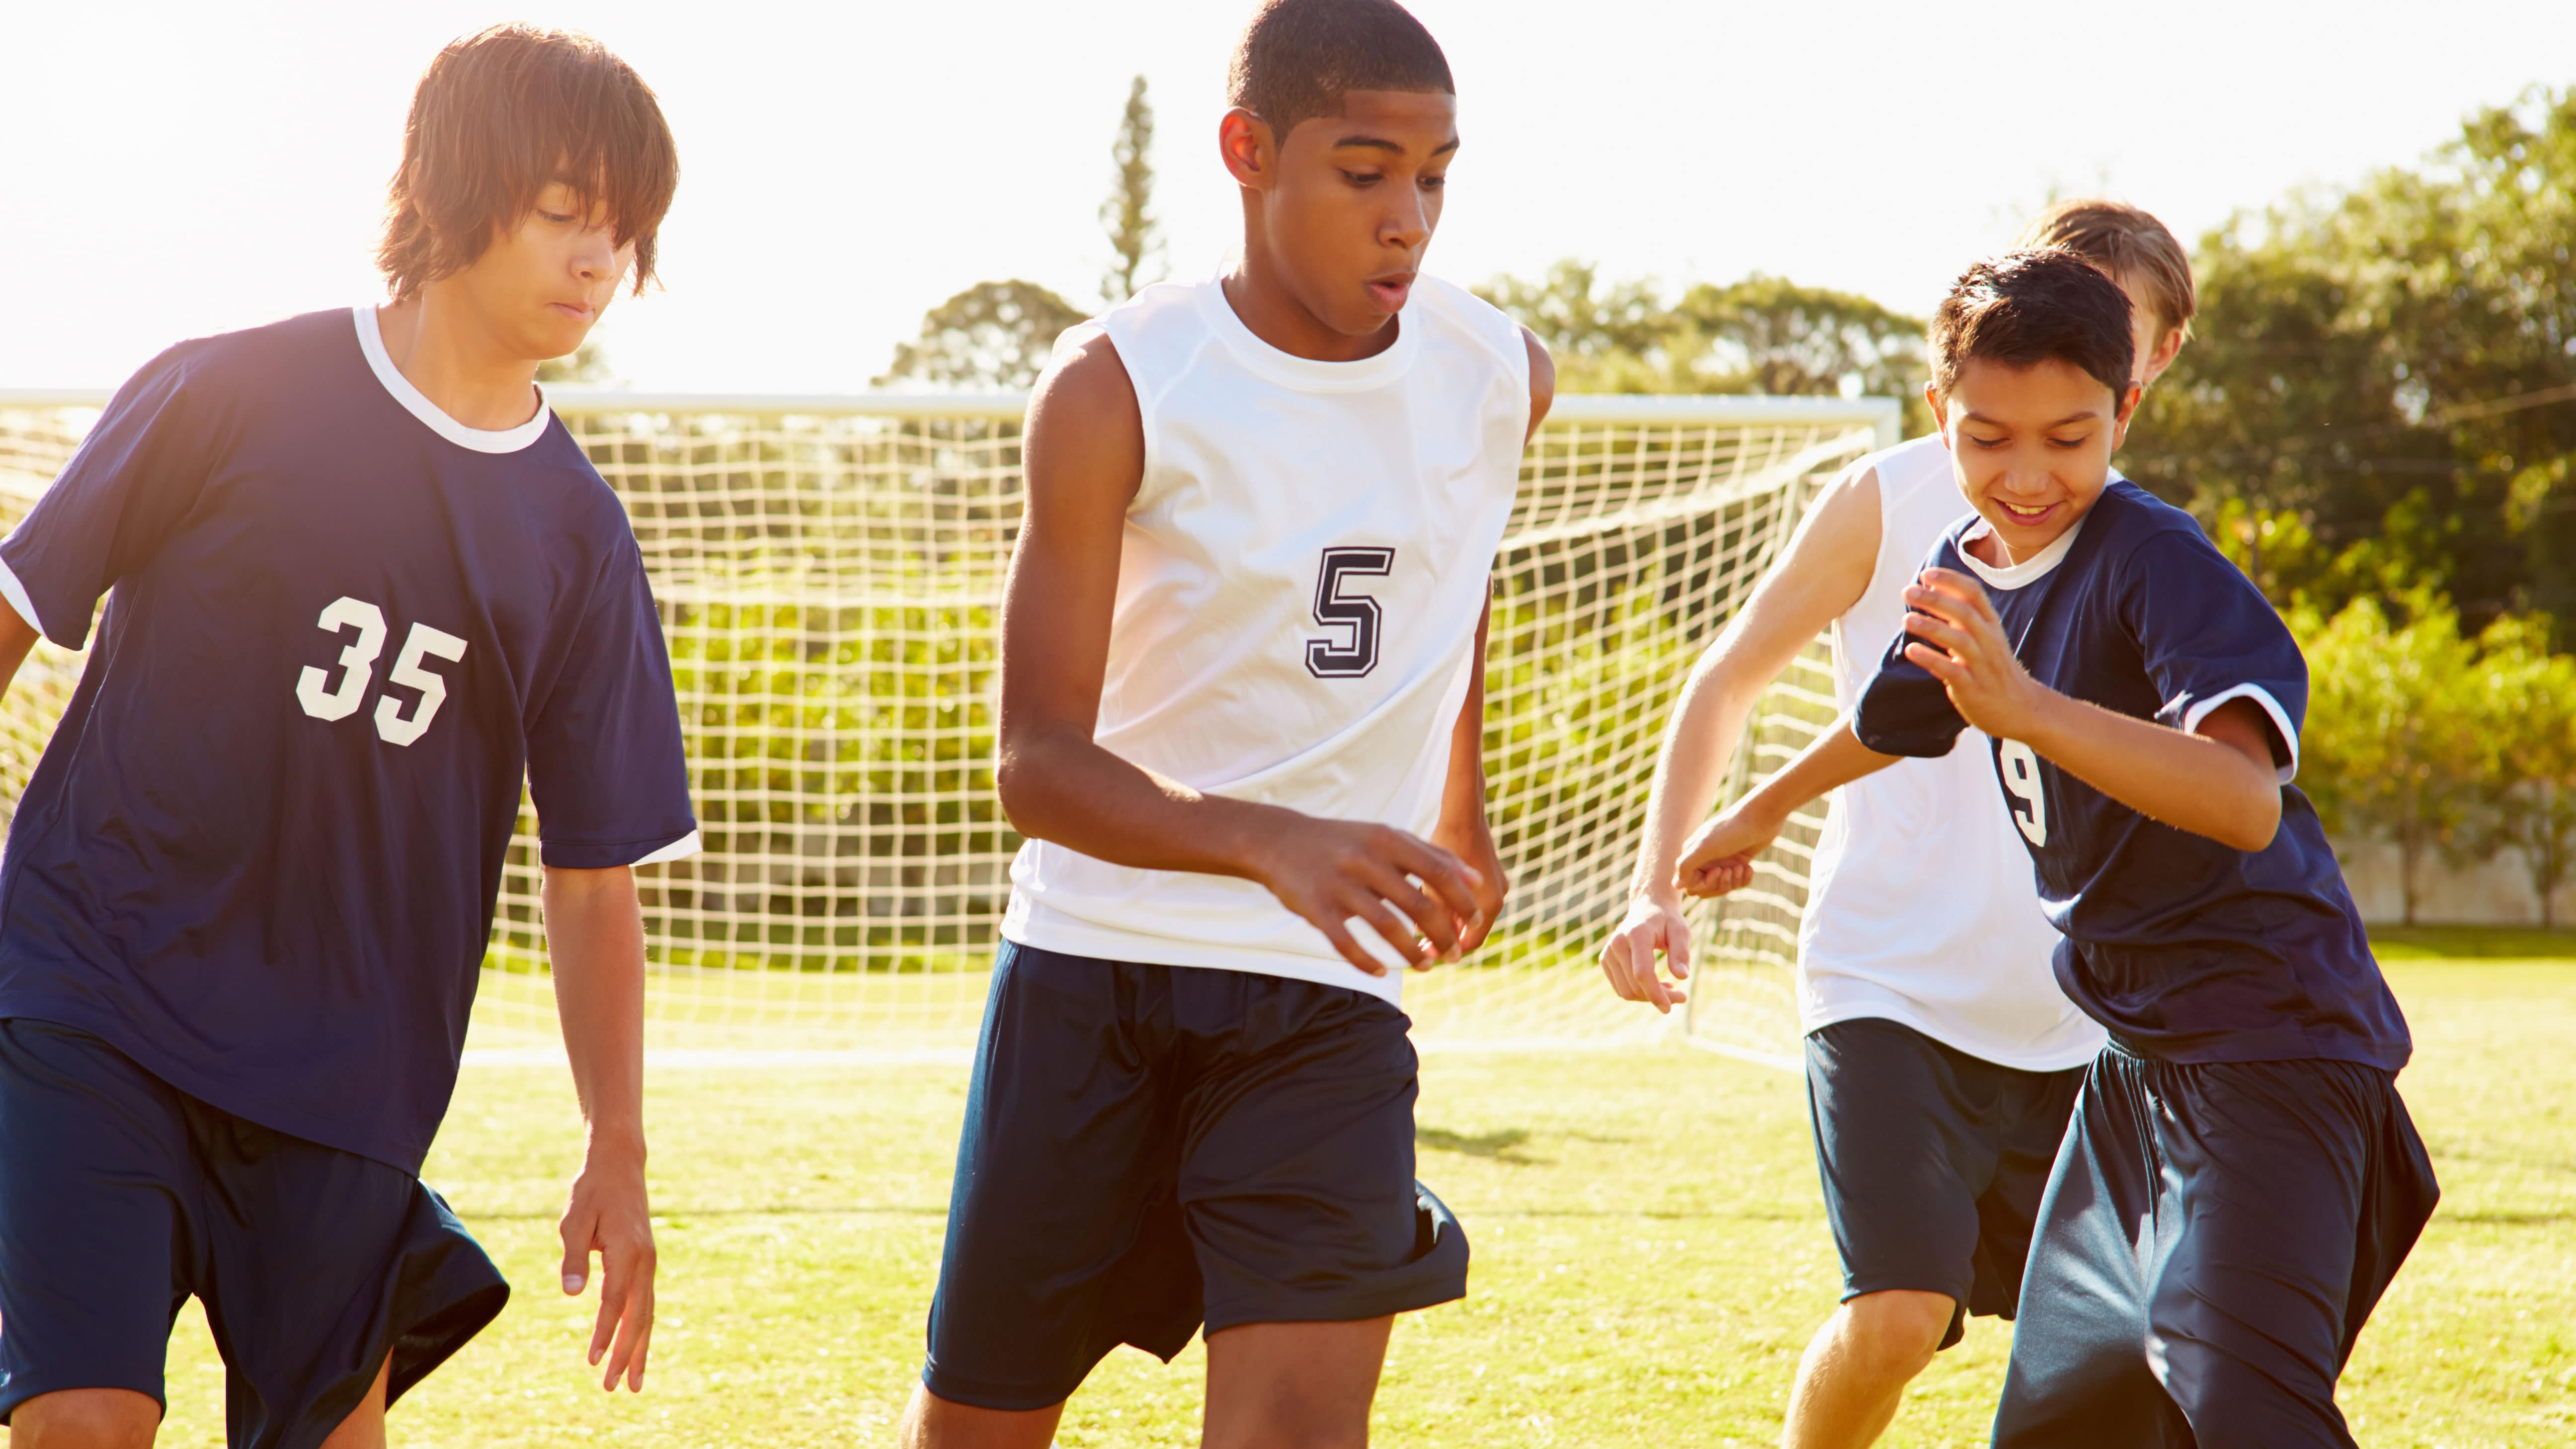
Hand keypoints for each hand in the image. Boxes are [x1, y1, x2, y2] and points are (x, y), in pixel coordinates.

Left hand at [559, 1134, 655, 1391]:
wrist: (620, 1165)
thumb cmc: (592, 1192)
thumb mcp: (574, 1220)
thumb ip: (574, 1257)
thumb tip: (571, 1293)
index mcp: (627, 1251)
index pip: (614, 1302)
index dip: (604, 1333)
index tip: (593, 1361)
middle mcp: (645, 1261)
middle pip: (638, 1317)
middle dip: (627, 1354)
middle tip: (615, 1387)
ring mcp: (649, 1263)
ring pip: (647, 1314)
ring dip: (639, 1349)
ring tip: (633, 1381)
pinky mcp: (646, 1262)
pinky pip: (646, 1303)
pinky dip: (641, 1329)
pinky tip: (635, 1347)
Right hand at [1249, 815, 1486, 975]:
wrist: (1279, 841)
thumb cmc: (1344, 842)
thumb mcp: (1386, 837)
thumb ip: (1431, 854)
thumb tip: (1475, 880)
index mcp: (1387, 840)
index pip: (1440, 873)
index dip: (1463, 901)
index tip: (1476, 922)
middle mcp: (1366, 861)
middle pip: (1419, 905)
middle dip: (1444, 935)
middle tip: (1456, 955)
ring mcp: (1340, 885)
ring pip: (1387, 927)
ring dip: (1412, 953)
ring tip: (1427, 967)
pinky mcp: (1316, 909)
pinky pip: (1346, 943)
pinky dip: (1366, 961)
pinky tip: (1381, 972)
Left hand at [1428, 814, 1508, 953]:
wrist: (1465, 812)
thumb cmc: (1448, 845)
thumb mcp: (1437, 885)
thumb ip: (1436, 917)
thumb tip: (1428, 944)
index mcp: (1491, 904)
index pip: (1470, 943)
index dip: (1446, 952)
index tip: (1423, 953)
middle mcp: (1498, 897)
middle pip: (1470, 931)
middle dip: (1446, 939)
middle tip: (1419, 944)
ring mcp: (1496, 885)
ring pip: (1469, 916)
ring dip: (1448, 922)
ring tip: (1421, 924)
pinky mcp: (1489, 874)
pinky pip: (1471, 899)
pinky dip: (1453, 905)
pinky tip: (1430, 901)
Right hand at [1600, 893, 1692, 1013]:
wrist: (1647, 908)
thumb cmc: (1667, 921)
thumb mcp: (1681, 932)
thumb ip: (1681, 953)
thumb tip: (1682, 977)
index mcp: (1637, 934)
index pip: (1642, 973)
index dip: (1656, 994)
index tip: (1670, 1007)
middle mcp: (1617, 943)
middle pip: (1635, 985)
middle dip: (1658, 997)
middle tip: (1680, 996)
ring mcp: (1608, 952)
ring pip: (1626, 991)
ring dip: (1648, 997)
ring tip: (1669, 988)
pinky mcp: (1605, 960)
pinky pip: (1621, 988)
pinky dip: (1638, 993)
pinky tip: (1655, 984)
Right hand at [1673, 800, 1782, 897]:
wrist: (1760, 819)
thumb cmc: (1730, 831)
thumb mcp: (1705, 847)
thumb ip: (1686, 865)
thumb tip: (1676, 885)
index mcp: (1692, 855)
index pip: (1690, 884)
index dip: (1704, 884)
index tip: (1717, 871)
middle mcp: (1705, 860)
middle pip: (1706, 889)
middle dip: (1719, 884)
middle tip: (1729, 870)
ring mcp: (1722, 862)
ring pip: (1722, 888)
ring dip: (1733, 881)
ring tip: (1741, 867)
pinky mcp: (1737, 864)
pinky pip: (1737, 883)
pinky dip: (1744, 879)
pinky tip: (1749, 867)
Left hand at [1900, 569, 2051, 741]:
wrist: (2021, 709)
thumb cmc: (1993, 669)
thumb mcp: (1981, 638)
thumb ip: (1958, 617)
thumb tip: (1931, 590)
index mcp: (1991, 625)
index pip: (1974, 594)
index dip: (1951, 581)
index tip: (1926, 573)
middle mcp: (1989, 641)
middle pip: (1965, 613)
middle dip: (1936, 600)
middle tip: (1907, 591)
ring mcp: (1983, 665)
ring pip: (1960, 640)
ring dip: (1932, 627)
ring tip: (1906, 619)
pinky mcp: (1973, 688)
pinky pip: (1953, 671)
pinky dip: (1931, 660)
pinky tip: (1911, 650)